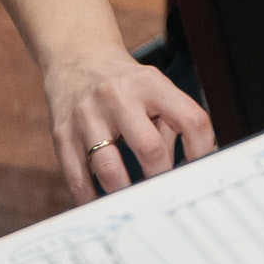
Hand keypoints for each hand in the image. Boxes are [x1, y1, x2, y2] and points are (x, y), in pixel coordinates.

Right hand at [42, 46, 214, 200]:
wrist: (77, 59)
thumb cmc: (125, 83)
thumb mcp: (154, 88)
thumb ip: (171, 124)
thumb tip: (185, 168)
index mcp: (151, 84)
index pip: (190, 119)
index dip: (201, 149)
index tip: (200, 169)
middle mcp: (118, 97)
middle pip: (149, 148)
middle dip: (160, 177)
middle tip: (163, 191)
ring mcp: (87, 116)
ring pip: (109, 169)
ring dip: (126, 193)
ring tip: (135, 200)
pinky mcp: (62, 135)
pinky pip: (78, 178)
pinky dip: (91, 198)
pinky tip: (102, 204)